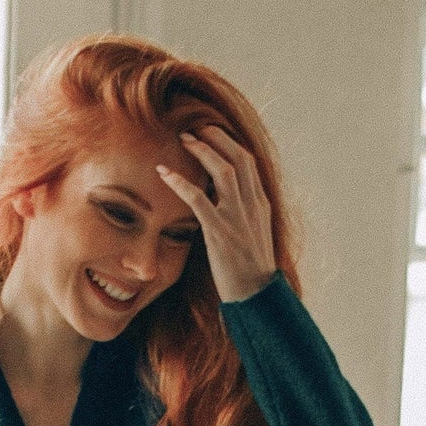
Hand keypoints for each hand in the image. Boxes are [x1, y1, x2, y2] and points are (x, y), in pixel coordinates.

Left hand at [156, 126, 277, 303]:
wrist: (257, 298)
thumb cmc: (250, 273)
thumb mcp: (253, 237)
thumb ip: (242, 216)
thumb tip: (223, 203)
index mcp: (261, 205)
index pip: (248, 163)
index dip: (229, 143)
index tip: (212, 133)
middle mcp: (252, 206)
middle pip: (238, 157)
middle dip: (217, 137)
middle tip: (195, 127)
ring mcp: (237, 219)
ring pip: (223, 171)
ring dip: (202, 150)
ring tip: (183, 139)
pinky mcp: (220, 233)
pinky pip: (200, 200)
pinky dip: (181, 183)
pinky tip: (164, 173)